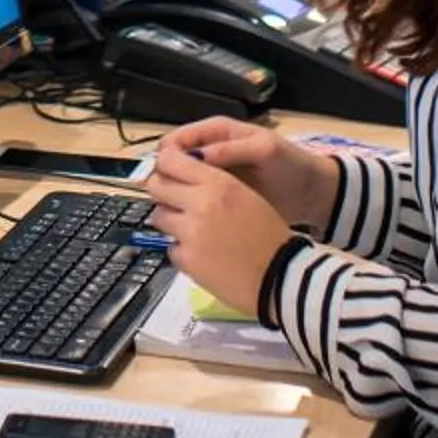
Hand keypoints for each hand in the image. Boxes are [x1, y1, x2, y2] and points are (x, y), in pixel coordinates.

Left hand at [143, 143, 298, 312]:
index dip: (165, 164)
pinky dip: (182, 249)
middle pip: (156, 186)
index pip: (170, 160)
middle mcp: (200, 203)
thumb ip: (213, 183)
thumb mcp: (246, 196)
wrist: (281, 277)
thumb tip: (182, 175)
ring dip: (170, 220)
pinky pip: (171, 246)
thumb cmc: (270, 235)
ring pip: (159, 216)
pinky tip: (202, 253)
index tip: (167, 170)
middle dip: (162, 191)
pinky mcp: (186, 259)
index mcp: (218, 183)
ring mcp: (190, 233)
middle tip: (174, 200)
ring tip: (192, 229)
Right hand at [159, 116, 338, 227]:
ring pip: (182, 183)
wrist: (312, 193)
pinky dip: (189, 207)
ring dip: (175, 194)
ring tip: (170, 208)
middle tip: (161, 194)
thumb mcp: (264, 150)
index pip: (180, 139)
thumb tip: (196, 155)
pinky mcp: (219, 198)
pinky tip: (185, 219)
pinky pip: (196, 200)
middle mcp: (210, 153)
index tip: (159, 171)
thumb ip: (231, 150)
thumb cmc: (291, 164)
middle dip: (165, 175)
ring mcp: (214, 177)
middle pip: (174, 161)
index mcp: (218, 133)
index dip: (167, 153)